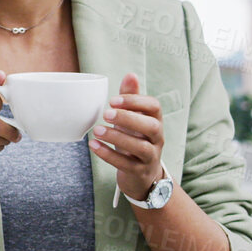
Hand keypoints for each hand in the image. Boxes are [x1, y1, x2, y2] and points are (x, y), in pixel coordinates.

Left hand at [93, 73, 167, 200]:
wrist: (142, 175)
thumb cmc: (136, 140)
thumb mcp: (134, 118)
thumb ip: (131, 98)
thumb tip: (131, 75)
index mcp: (155, 121)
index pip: (154, 107)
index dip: (136, 101)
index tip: (113, 99)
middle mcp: (157, 138)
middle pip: (151, 127)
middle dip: (128, 118)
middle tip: (105, 113)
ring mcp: (150, 157)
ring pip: (140, 147)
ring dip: (117, 137)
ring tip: (97, 130)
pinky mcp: (139, 172)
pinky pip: (126, 164)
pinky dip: (109, 155)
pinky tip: (94, 146)